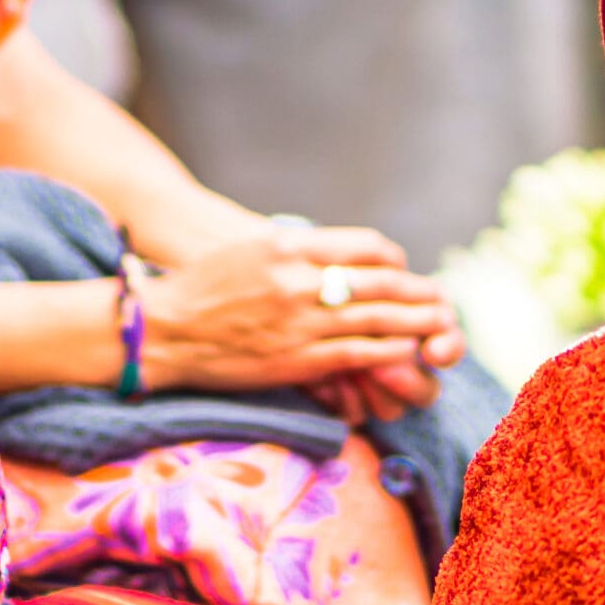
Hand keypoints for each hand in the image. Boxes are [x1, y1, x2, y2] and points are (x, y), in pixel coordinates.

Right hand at [138, 227, 458, 395]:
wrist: (164, 329)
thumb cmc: (203, 285)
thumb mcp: (252, 248)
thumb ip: (297, 249)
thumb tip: (336, 254)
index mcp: (290, 245)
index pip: (364, 246)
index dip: (391, 259)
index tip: (400, 269)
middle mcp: (300, 280)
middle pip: (380, 282)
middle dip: (417, 292)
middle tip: (440, 298)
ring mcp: (300, 321)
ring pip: (377, 319)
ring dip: (414, 323)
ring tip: (437, 325)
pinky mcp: (297, 359)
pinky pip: (357, 354)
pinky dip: (388, 352)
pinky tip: (404, 352)